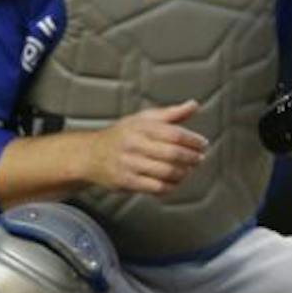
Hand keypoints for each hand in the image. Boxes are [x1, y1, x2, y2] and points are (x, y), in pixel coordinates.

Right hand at [83, 102, 205, 194]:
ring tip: (188, 170)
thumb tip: (194, 105)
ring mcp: (129, 164)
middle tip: (198, 159)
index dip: (193, 140)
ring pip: (166, 172)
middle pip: (172, 154)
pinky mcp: (126, 181)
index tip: (202, 144)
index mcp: (141, 127)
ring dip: (183, 173)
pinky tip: (174, 181)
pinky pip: (156, 187)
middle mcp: (134, 144)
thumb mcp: (143, 118)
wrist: (89, 154)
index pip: (174, 134)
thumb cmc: (122, 135)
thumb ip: (171, 113)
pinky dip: (170, 186)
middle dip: (191, 158)